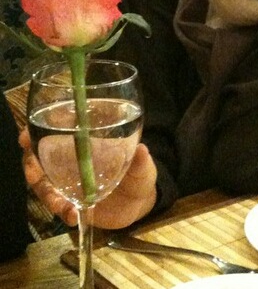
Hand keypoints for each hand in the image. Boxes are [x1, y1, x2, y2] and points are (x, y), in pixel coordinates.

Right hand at [19, 128, 157, 228]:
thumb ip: (141, 160)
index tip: (26, 138)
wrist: (139, 202)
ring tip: (61, 204)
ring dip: (46, 193)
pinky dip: (61, 209)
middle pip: (39, 158)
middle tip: (36, 175)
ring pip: (43, 183)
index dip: (35, 131)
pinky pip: (57, 204)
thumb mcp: (143, 166)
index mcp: (84, 140)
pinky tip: (71, 214)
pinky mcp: (70, 201)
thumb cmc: (138, 173)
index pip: (54, 129)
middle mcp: (70, 158)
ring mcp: (67, 181)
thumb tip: (143, 149)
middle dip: (32, 166)